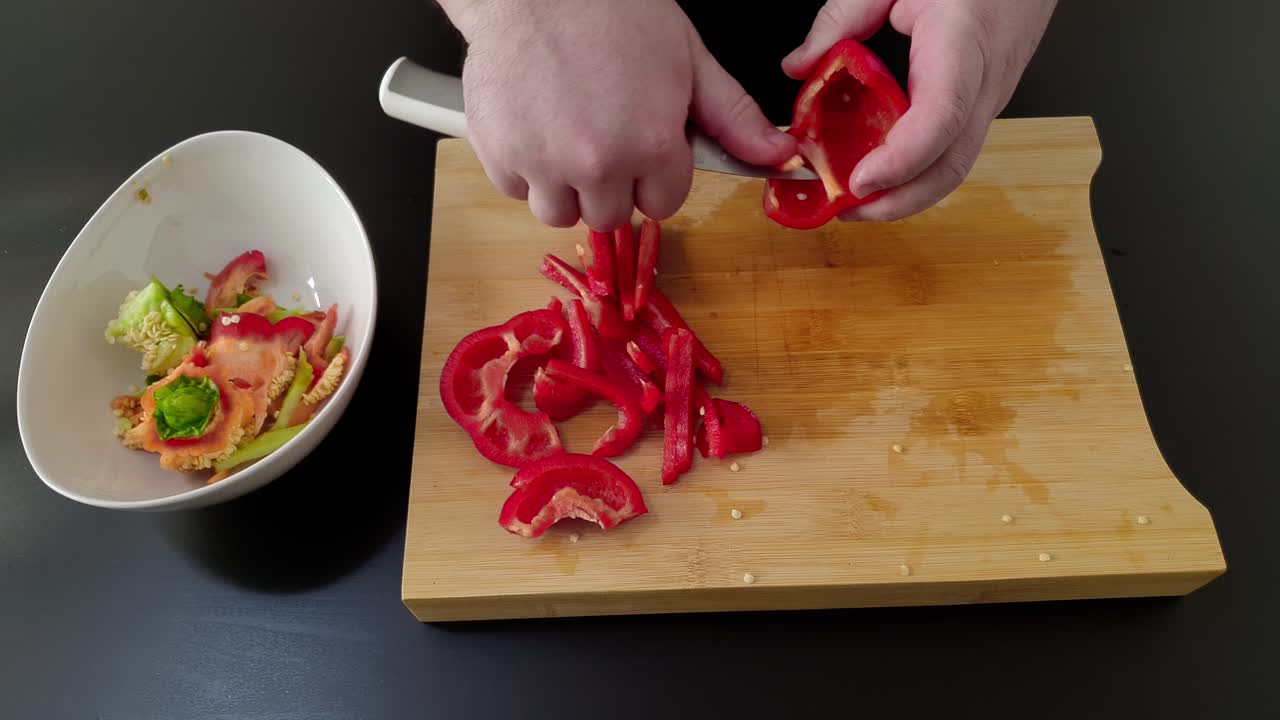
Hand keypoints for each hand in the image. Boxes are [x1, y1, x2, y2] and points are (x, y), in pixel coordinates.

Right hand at [442, 0, 796, 230]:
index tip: (640, 144)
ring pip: (559, 213)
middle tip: (601, 134)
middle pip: (610, 216)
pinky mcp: (498, 154)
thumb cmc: (614, 13)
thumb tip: (780, 155)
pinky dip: (522, 167)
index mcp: (651, 144)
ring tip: (564, 134)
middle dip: (610, 185)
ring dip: (563, 186)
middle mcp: (597, 163)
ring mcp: (542, 162)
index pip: (662, 204)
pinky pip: (515, 191)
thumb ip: (732, 117)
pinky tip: (534, 124)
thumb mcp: (689, 60)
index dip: (654, 175)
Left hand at [782, 0, 1056, 220]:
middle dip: (898, 201)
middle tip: (844, 208)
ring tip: (854, 200)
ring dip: (906, 193)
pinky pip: (953, 148)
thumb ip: (842, 17)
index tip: (861, 181)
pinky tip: (881, 170)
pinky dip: (916, 171)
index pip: (942, 116)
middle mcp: (985, 80)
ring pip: (955, 164)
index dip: (902, 159)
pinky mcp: (984, 102)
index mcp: (962, 43)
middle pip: (952, 163)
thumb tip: (799, 65)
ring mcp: (991, 97)